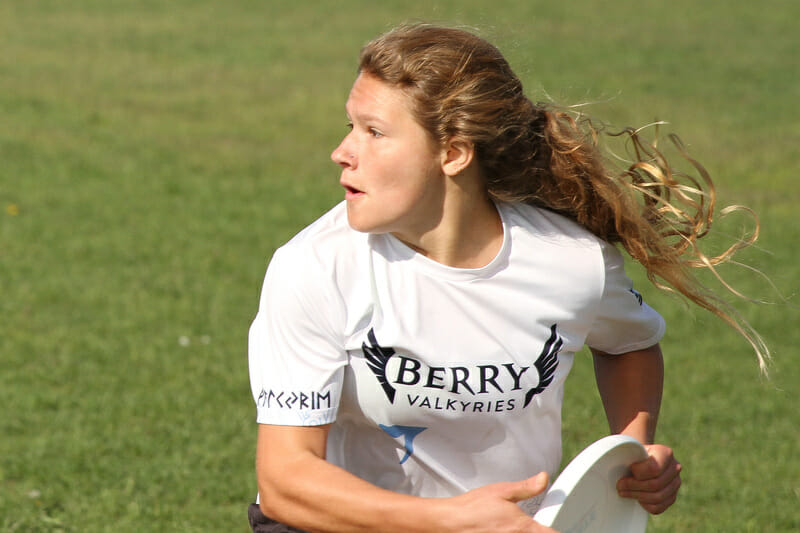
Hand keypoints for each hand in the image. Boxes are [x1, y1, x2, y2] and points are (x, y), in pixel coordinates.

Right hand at [439, 472, 558, 532]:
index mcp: (524, 527)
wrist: (451, 521)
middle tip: (535, 522)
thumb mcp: (502, 491)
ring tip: (512, 525)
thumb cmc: (473, 508)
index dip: (556, 529)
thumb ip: (527, 487)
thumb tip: (544, 479)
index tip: (556, 525)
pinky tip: (504, 529)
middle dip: (539, 530)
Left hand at [617, 443, 681, 513]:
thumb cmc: (634, 454)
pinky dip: (645, 505)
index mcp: (665, 453)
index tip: (628, 470)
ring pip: (657, 497)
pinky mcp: (672, 497)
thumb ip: (628, 454)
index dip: (638, 472)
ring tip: (624, 492)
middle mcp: (675, 468)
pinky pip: (659, 507)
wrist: (642, 459)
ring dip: (636, 496)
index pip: (654, 468)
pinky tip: (637, 499)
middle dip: (633, 486)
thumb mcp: (632, 449)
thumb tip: (613, 461)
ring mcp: (675, 483)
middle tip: (620, 485)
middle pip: (655, 485)